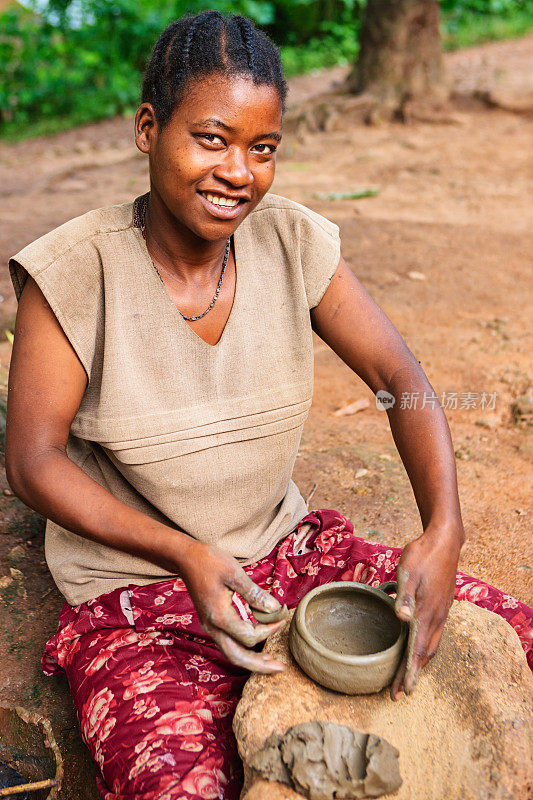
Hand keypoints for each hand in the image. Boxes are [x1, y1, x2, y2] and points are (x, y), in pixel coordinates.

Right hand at [179, 541, 285, 673]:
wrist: (187, 559)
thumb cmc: (210, 562)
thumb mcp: (235, 573)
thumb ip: (255, 594)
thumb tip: (275, 609)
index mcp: (219, 616)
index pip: (249, 636)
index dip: (268, 630)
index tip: (282, 618)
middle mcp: (213, 627)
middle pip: (237, 657)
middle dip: (260, 665)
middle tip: (281, 668)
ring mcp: (211, 627)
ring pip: (232, 654)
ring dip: (252, 661)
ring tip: (271, 662)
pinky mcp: (212, 623)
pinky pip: (229, 643)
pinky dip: (244, 649)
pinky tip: (256, 646)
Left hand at [391, 522, 462, 699]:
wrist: (444, 542)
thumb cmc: (422, 556)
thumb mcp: (408, 572)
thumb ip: (404, 595)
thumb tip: (401, 618)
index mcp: (426, 613)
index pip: (416, 651)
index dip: (408, 673)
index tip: (401, 692)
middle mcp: (436, 617)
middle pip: (424, 654)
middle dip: (411, 674)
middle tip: (399, 691)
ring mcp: (441, 612)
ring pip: (431, 644)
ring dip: (419, 661)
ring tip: (407, 672)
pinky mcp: (441, 605)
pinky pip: (433, 633)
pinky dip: (424, 645)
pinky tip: (414, 641)